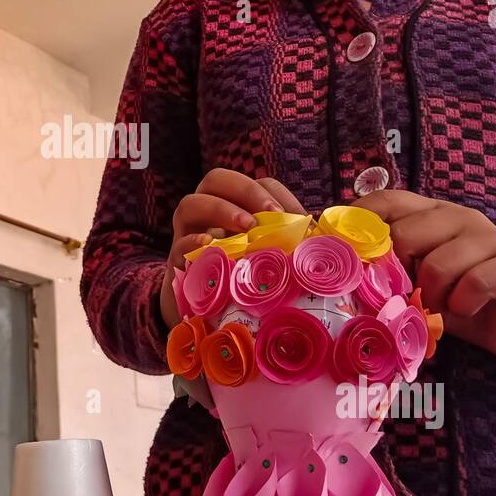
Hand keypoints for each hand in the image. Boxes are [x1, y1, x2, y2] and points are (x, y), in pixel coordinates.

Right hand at [159, 169, 305, 331]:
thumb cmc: (250, 282)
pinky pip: (179, 244)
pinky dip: (194, 242)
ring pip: (191, 204)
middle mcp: (209, 213)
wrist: (211, 316)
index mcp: (237, 206)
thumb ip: (290, 244)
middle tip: (272, 214)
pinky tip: (212, 247)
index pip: (256, 183)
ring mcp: (189, 234)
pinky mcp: (177, 262)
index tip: (299, 219)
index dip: (276, 194)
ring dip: (221, 210)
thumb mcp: (273, 259)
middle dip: (246, 191)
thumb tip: (318, 239)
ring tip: (247, 228)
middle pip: (217, 179)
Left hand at [352, 189, 495, 363]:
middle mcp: (459, 218)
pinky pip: (476, 282)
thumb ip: (387, 272)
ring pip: (438, 263)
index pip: (388, 201)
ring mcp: (490, 239)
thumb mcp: (416, 284)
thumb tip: (340, 275)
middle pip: (405, 234)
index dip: (360, 220)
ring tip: (441, 306)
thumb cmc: (458, 300)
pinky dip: (463, 304)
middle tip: (408, 296)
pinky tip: (466, 309)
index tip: (342, 250)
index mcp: (430, 215)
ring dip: (433, 296)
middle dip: (397, 273)